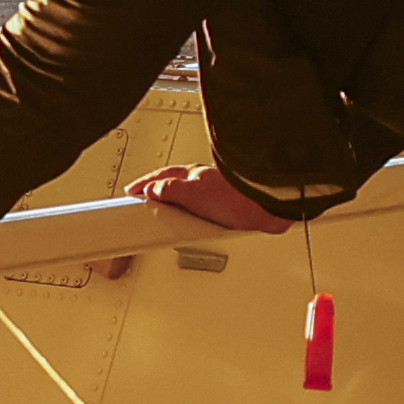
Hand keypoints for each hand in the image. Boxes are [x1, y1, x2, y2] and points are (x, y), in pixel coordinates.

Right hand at [125, 162, 280, 232]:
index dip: (144, 185)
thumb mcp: (195, 194)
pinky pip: (204, 212)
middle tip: (146, 206)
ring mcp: (217, 194)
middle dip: (158, 194)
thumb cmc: (238, 197)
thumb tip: (153, 189)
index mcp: (192, 175)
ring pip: (189, 198)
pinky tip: (196, 228)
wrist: (270, 207)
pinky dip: (195, 218)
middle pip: (173, 186)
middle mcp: (204, 181)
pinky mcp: (229, 209)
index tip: (132, 193)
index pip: (159, 178)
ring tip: (168, 222)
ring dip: (177, 207)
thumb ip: (171, 191)